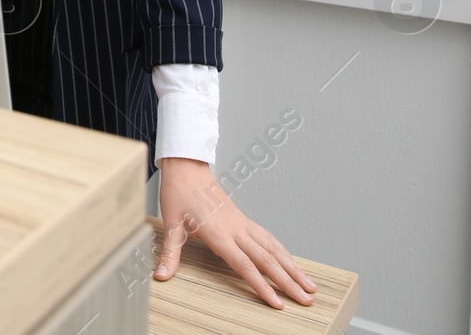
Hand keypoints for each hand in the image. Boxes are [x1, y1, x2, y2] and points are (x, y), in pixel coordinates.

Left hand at [155, 157, 316, 308]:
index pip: (245, 266)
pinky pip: (268, 238)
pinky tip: (291, 261)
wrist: (187, 167)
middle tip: (307, 300)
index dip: (262, 286)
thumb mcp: (171, 225)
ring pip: (274, 248)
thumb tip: (161, 275)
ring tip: (309, 285)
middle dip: (289, 282)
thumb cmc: (179, 193)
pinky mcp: (243, 219)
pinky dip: (283, 252)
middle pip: (268, 260)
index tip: (278, 303)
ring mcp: (242, 224)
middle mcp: (236, 230)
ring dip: (293, 268)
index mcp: (219, 234)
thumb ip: (170, 253)